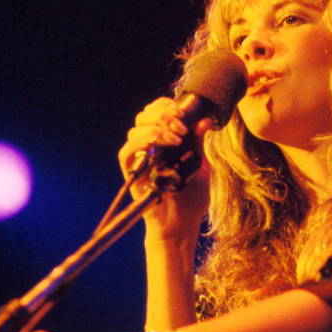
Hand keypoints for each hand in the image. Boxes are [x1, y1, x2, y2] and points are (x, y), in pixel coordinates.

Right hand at [118, 97, 211, 242]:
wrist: (182, 225)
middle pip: (143, 117)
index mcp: (163, 143)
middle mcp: (149, 148)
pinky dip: (142, 142)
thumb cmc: (191, 199)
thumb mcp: (199, 165)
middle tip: (181, 126)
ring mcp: (139, 161)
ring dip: (156, 128)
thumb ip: (199, 143)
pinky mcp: (131, 173)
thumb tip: (205, 120)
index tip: (182, 112)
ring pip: (134, 131)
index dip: (165, 106)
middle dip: (163, 114)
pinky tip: (161, 146)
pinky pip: (127, 152)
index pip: (155, 113)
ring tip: (176, 139)